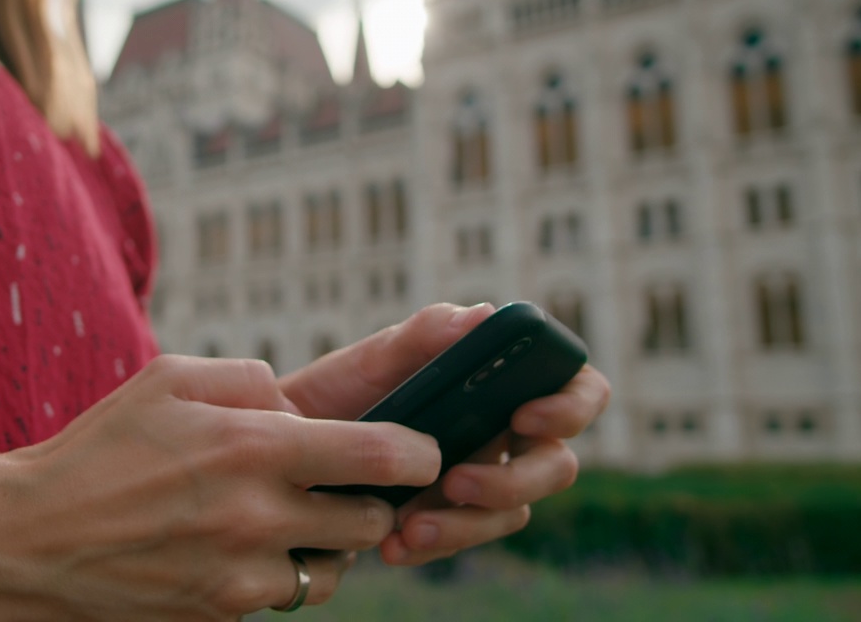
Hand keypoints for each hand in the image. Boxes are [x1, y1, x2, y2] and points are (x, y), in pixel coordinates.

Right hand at [0, 355, 441, 619]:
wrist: (32, 539)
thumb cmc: (100, 448)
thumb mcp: (167, 379)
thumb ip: (247, 379)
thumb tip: (296, 404)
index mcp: (251, 446)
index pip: (379, 455)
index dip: (417, 452)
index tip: (419, 450)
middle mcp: (257, 515)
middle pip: (370, 519)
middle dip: (368, 499)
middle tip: (343, 482)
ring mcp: (242, 574)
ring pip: (336, 568)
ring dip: (329, 543)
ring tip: (290, 517)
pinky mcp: (223, 614)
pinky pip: (288, 598)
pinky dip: (285, 575)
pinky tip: (250, 549)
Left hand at [278, 303, 610, 565]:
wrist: (283, 449)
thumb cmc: (338, 391)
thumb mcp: (373, 359)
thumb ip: (426, 336)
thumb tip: (483, 316)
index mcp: (504, 382)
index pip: (577, 388)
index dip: (570, 406)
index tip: (523, 417)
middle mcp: (504, 431)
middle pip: (555, 464)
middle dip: (515, 480)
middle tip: (456, 482)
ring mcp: (481, 478)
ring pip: (513, 511)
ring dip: (468, 523)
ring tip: (408, 526)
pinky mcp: (450, 520)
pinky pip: (464, 538)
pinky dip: (434, 543)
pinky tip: (391, 544)